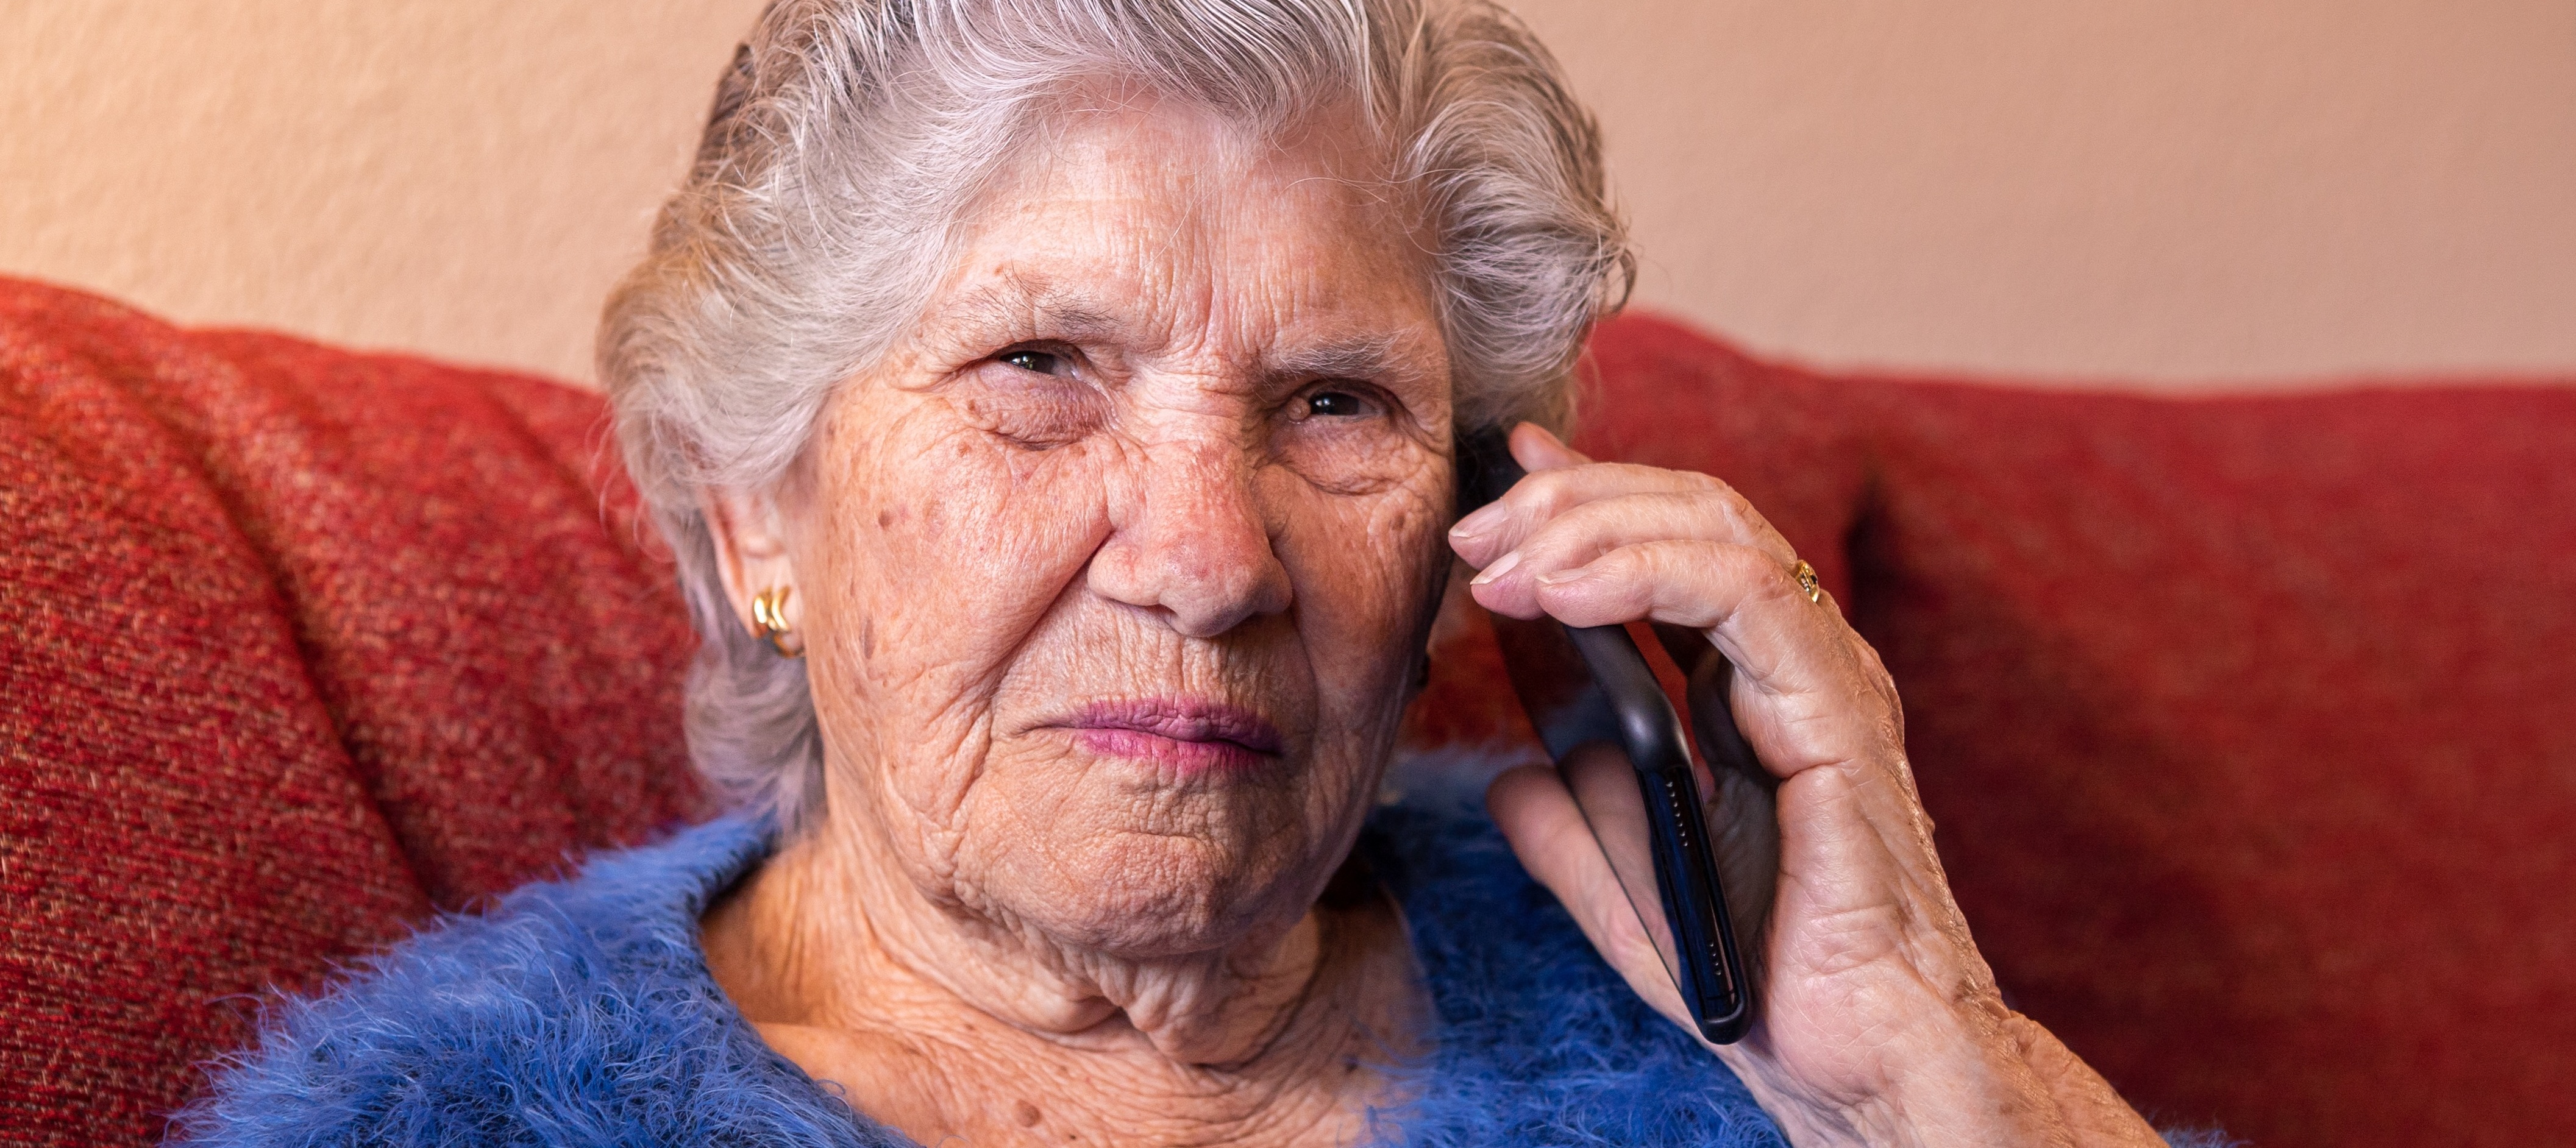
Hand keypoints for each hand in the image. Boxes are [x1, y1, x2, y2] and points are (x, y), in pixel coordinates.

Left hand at [1448, 424, 2162, 1147]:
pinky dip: (1641, 573)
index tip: (1497, 482)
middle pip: (1687, 512)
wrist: (1858, 1059)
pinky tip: (1561, 594)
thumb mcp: (1629, 894)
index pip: (1669, 547)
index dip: (1583, 499)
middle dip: (1568, 501)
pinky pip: (1744, 595)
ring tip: (1500, 562)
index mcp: (1749, 691)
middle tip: (1473, 530)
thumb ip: (1572, 828)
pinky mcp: (1837, 709)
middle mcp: (1793, 664)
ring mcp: (1822, 677)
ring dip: (1591, 525)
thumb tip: (1507, 779)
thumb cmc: (1764, 984)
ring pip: (1716, 527)